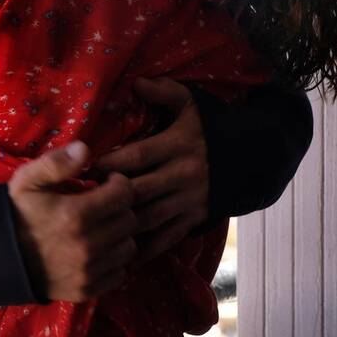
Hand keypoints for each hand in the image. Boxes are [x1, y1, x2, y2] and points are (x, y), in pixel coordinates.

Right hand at [8, 141, 138, 301]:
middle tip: (105, 205)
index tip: (108, 183)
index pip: (125, 194)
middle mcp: (86, 245)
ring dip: (120, 235)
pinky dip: (114, 262)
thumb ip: (56, 162)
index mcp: (75, 214)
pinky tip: (99, 251)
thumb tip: (84, 148)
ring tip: (103, 227)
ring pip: (129, 248)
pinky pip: (120, 273)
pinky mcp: (86, 290)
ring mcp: (87, 271)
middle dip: (121, 208)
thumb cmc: (17, 214)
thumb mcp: (27, 180)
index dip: (120, 184)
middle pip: (130, 221)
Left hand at [95, 78, 209, 262]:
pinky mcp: (196, 219)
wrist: (253, 158)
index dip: (109, 163)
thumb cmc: (213, 128)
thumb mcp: (193, 105)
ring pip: (150, 218)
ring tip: (96, 226)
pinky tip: (124, 254)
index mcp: (179, 144)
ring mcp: (190, 200)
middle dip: (109, 196)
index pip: (138, 156)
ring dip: (122, 224)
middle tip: (84, 199)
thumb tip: (136, 82)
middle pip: (139, 191)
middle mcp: (184, 174)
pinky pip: (168, 238)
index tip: (86, 168)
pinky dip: (146, 249)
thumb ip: (165, 92)